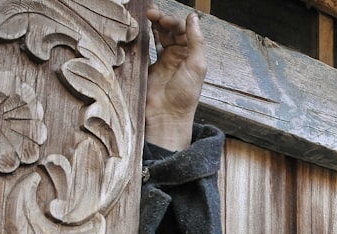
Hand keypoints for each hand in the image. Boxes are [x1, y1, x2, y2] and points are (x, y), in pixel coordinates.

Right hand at [145, 7, 206, 150]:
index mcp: (191, 55)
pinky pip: (146, 47)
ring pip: (158, 35)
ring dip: (153, 25)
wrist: (166, 116)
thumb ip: (196, 40)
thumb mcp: (196, 66)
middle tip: (151, 15)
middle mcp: (178, 56)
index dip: (173, 22)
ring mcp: (163, 60)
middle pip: (170, 30)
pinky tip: (140, 28)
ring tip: (146, 16)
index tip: (164, 20)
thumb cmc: (185, 96)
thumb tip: (193, 17)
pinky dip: (144, 36)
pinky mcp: (149, 67)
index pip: (183, 31)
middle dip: (162, 20)